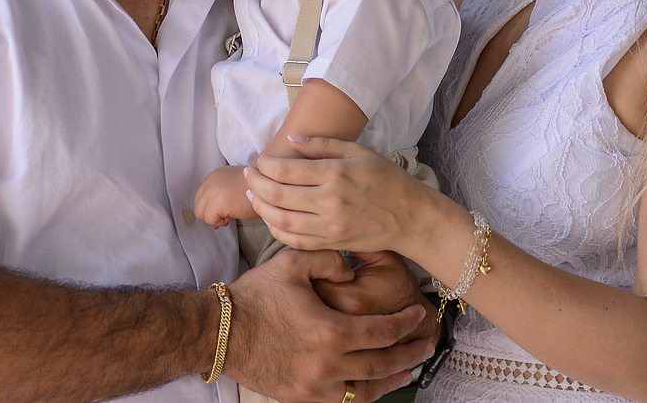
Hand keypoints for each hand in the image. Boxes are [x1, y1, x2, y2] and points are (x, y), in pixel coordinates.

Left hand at [195, 165, 253, 227]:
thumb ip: (222, 195)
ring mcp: (213, 191)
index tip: (224, 212)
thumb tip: (213, 217)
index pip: (200, 197)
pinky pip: (210, 219)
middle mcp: (211, 181)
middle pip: (197, 205)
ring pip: (201, 214)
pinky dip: (220, 222)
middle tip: (226, 217)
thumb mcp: (234, 187)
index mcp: (215, 176)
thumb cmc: (258, 190)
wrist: (271, 185)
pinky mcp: (218, 202)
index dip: (210, 208)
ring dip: (215, 219)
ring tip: (230, 216)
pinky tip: (232, 217)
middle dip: (210, 215)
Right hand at [226, 248, 431, 401]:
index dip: (405, 324)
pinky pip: (341, 402)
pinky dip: (361, 394)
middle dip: (409, 355)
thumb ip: (330, 259)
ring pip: (365, 391)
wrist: (219, 332)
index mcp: (332, 332)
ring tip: (407, 371)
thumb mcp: (294, 263)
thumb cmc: (256, 295)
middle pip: (381, 364)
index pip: (382, 332)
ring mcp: (314, 387)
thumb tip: (353, 270)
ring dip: (390, 380)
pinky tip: (370, 386)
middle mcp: (328, 365)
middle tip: (427, 346)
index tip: (418, 314)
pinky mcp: (300, 398)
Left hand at [245, 136, 435, 255]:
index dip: (265, 165)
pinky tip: (269, 217)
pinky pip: (294, 240)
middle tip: (248, 174)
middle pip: (277, 195)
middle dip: (255, 183)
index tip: (258, 160)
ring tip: (252, 194)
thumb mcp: (358, 151)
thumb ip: (323, 144)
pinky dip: (276, 229)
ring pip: (280, 220)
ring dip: (260, 206)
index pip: (286, 170)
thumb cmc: (386, 179)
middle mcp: (329, 202)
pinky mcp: (330, 243)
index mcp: (335, 174)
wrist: (410, 217)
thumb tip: (291, 139)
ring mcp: (329, 227)